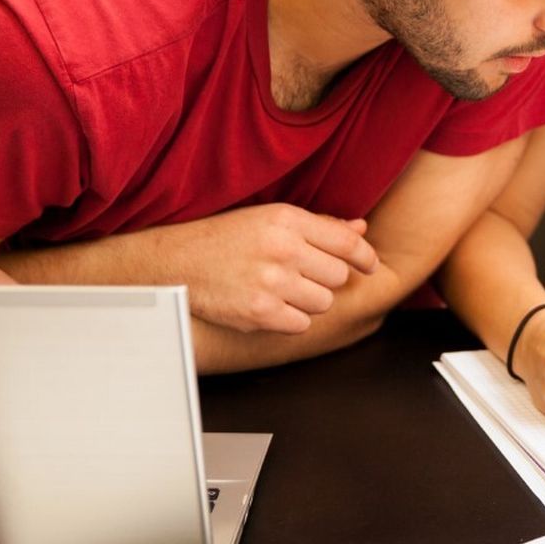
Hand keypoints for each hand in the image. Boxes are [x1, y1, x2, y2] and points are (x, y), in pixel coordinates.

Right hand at [158, 204, 377, 333]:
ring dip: (309, 301)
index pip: (347, 243)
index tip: (369, 266)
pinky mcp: (259, 312)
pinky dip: (291, 320)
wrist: (175, 262)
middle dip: (326, 279)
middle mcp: (282, 249)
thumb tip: (361, 229)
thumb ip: (319, 226)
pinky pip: (301, 324)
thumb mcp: (270, 219)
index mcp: (287, 220)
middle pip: (338, 276)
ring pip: (323, 302)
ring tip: (283, 290)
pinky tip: (272, 307)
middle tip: (302, 276)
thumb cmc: (225, 238)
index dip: (366, 257)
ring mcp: (271, 282)